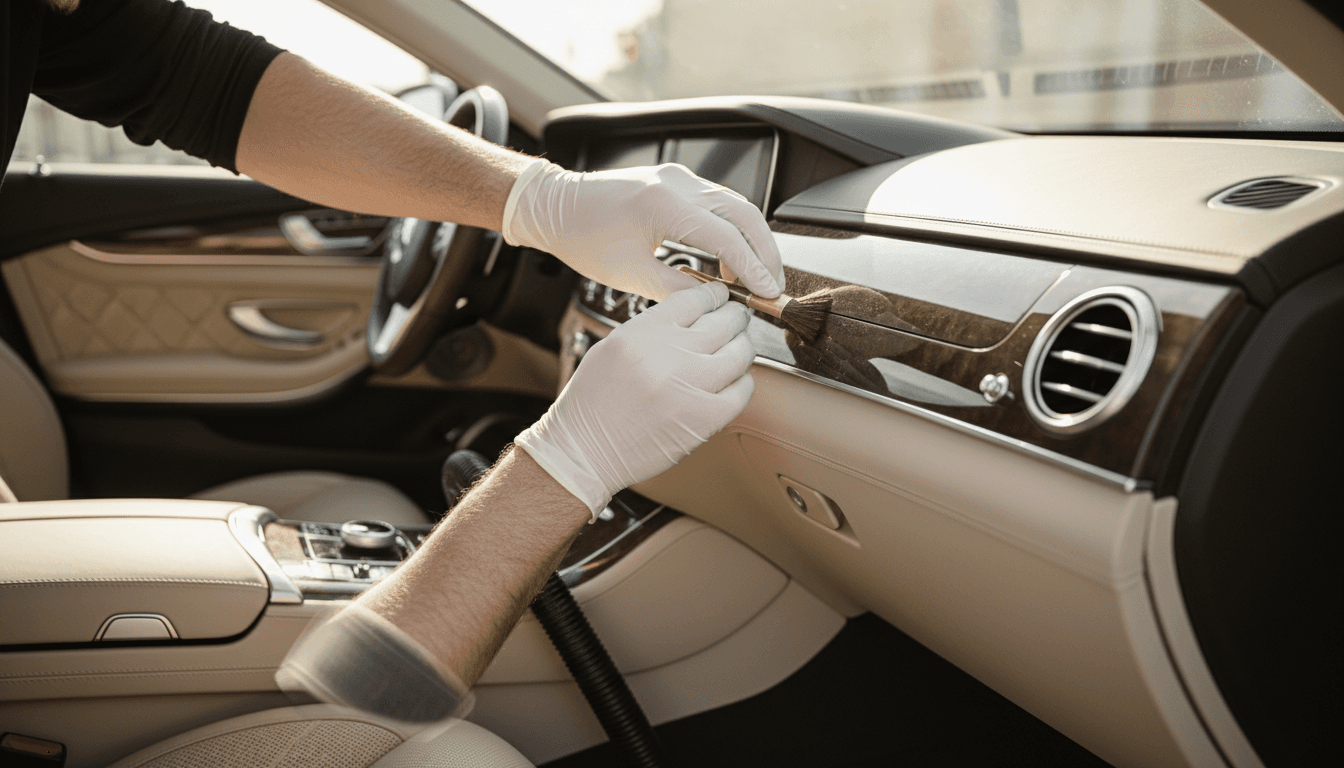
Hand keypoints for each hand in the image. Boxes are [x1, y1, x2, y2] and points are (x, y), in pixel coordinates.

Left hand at [502, 159, 784, 301]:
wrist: (555, 206)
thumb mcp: (630, 275)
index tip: (766, 291)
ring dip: (750, 240)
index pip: (726, 238)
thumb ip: (676, 290)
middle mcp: (676, 183)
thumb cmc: (581, 236)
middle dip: (764, 251)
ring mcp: (677, 177)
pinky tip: (730, 256)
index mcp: (664, 204)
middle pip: (744, 214)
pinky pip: (717, 202)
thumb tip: (711, 304)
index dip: (752, 268)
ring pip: (735, 205)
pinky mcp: (674, 180)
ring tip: (754, 276)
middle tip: (771, 284)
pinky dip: (732, 228)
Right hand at [515, 282, 755, 514]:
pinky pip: (741, 391)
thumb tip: (695, 314)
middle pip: (723, 322)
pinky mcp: (704, 419)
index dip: (714, 295)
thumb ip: (653, 327)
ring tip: (737, 348)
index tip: (720, 297)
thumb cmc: (594, 401)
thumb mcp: (613, 346)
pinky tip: (732, 381)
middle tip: (736, 319)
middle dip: (734, 317)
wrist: (584, 451)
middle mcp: (666, 355)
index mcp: (641, 333)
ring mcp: (689, 388)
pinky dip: (742, 382)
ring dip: (742, 347)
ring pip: (739, 353)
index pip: (694, 298)